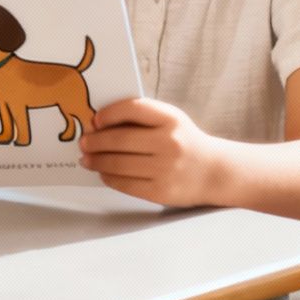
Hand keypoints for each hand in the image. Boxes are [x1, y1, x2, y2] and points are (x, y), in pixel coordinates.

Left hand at [80, 97, 223, 206]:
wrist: (216, 172)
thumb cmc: (184, 142)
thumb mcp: (170, 120)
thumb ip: (140, 117)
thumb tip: (98, 124)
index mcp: (171, 119)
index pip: (132, 108)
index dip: (108, 113)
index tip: (94, 120)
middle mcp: (169, 143)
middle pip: (119, 140)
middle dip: (94, 142)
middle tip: (83, 143)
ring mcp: (165, 169)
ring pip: (117, 164)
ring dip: (96, 161)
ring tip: (87, 159)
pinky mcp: (161, 191)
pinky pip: (124, 184)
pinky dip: (108, 177)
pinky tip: (103, 173)